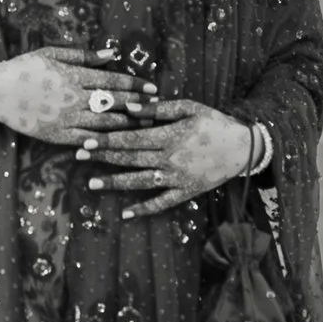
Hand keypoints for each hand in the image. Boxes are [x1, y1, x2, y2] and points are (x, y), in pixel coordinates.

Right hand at [0, 46, 153, 144]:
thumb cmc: (25, 68)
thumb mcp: (53, 53)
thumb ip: (85, 56)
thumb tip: (112, 53)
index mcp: (75, 76)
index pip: (113, 81)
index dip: (135, 85)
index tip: (153, 88)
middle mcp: (74, 98)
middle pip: (114, 103)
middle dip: (138, 106)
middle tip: (158, 109)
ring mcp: (67, 119)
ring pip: (105, 124)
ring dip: (128, 125)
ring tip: (145, 126)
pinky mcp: (58, 136)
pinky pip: (86, 140)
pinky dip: (104, 141)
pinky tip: (118, 142)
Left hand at [84, 99, 256, 220]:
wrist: (244, 149)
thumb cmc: (215, 123)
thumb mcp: (190, 107)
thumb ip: (159, 109)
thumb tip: (131, 107)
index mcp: (170, 136)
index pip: (131, 138)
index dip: (107, 139)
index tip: (86, 139)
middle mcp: (170, 159)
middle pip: (130, 159)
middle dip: (102, 157)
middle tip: (78, 156)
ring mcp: (177, 178)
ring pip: (140, 182)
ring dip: (114, 183)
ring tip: (91, 184)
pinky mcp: (186, 192)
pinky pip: (162, 203)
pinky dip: (145, 209)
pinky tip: (127, 214)